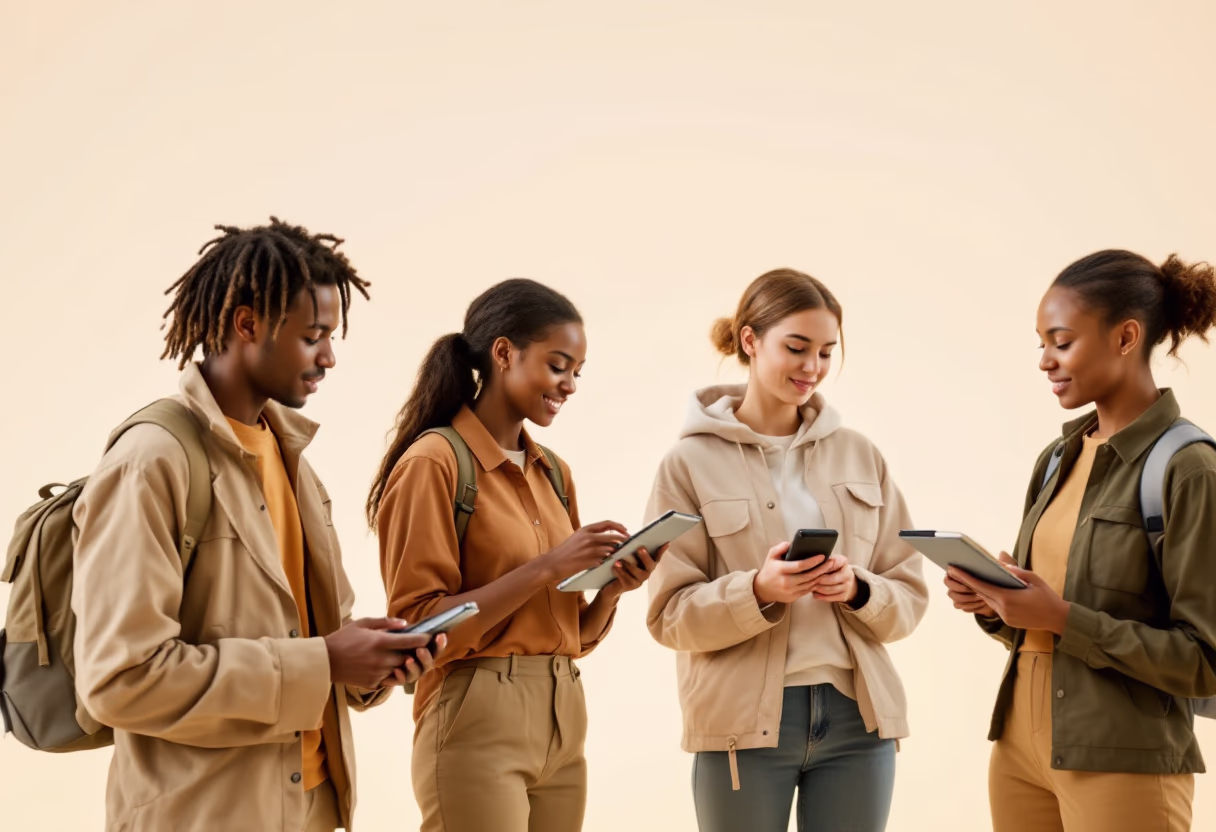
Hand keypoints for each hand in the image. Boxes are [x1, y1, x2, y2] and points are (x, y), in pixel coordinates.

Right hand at [323, 617, 433, 688]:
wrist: (324, 661)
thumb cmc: (343, 638)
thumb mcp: (362, 623)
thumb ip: (385, 622)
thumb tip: (405, 624)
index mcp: (380, 642)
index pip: (411, 641)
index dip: (424, 639)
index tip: (431, 636)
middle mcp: (382, 660)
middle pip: (410, 657)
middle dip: (419, 652)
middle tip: (423, 646)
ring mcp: (378, 674)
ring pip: (403, 670)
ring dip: (408, 663)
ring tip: (409, 655)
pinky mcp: (374, 684)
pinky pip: (392, 679)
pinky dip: (396, 673)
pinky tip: (394, 665)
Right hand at [541, 521, 629, 580]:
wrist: (554, 562)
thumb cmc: (565, 551)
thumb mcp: (578, 537)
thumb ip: (591, 535)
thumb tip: (608, 535)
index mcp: (586, 530)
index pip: (608, 524)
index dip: (619, 527)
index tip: (626, 530)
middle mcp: (589, 538)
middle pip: (613, 537)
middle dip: (622, 540)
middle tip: (628, 543)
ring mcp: (590, 550)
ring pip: (610, 550)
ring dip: (615, 552)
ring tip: (618, 554)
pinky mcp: (590, 561)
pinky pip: (604, 560)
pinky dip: (607, 561)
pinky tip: (608, 563)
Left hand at [600, 545, 667, 600]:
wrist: (611, 584)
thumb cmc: (620, 565)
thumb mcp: (626, 556)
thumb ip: (631, 549)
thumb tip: (630, 538)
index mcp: (647, 564)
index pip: (657, 557)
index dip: (662, 551)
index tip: (666, 543)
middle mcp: (646, 573)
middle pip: (650, 565)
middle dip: (646, 557)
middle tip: (640, 548)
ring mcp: (639, 581)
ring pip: (638, 573)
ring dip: (629, 565)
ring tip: (619, 560)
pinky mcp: (630, 586)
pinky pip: (626, 579)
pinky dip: (620, 571)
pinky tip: (615, 566)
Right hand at [753, 543, 839, 605]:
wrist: (763, 589)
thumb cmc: (769, 570)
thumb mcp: (771, 556)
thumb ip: (780, 547)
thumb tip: (792, 544)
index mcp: (780, 570)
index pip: (800, 566)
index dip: (812, 561)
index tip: (822, 556)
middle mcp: (786, 582)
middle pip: (809, 576)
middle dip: (821, 568)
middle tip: (831, 562)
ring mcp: (791, 591)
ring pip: (810, 584)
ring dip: (821, 576)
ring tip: (829, 568)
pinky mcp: (794, 597)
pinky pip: (808, 590)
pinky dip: (816, 583)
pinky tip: (821, 576)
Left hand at [809, 555, 857, 603]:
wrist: (844, 580)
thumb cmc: (831, 568)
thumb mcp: (828, 560)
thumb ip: (821, 561)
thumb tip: (809, 564)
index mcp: (843, 561)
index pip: (832, 563)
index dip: (821, 567)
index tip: (812, 568)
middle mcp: (848, 574)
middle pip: (831, 579)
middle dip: (818, 580)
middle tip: (808, 580)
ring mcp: (847, 586)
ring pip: (830, 589)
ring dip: (818, 589)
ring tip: (810, 587)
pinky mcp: (844, 596)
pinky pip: (831, 598)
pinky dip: (821, 596)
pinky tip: (814, 594)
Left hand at [947, 552, 1070, 633]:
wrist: (1058, 619)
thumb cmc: (1047, 596)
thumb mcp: (1034, 579)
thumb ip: (1016, 571)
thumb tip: (1000, 564)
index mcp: (1008, 599)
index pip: (981, 586)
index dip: (965, 577)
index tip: (953, 569)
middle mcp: (1003, 610)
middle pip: (981, 594)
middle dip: (967, 582)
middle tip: (954, 570)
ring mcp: (1005, 617)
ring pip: (987, 601)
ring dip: (979, 590)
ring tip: (968, 577)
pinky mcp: (1008, 621)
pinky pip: (995, 607)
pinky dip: (990, 598)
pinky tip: (986, 589)